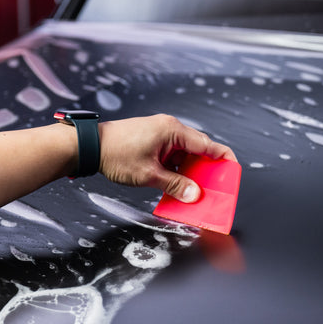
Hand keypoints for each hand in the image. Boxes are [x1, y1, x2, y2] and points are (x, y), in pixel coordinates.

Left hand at [98, 115, 236, 202]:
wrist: (89, 146)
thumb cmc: (116, 153)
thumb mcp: (149, 175)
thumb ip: (175, 185)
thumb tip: (195, 194)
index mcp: (173, 131)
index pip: (208, 145)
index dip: (223, 159)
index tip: (233, 171)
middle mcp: (170, 129)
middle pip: (198, 150)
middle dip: (206, 171)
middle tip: (212, 189)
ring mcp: (161, 134)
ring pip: (185, 155)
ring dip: (189, 172)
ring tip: (193, 191)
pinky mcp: (153, 141)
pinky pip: (172, 156)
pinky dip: (177, 169)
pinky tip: (176, 185)